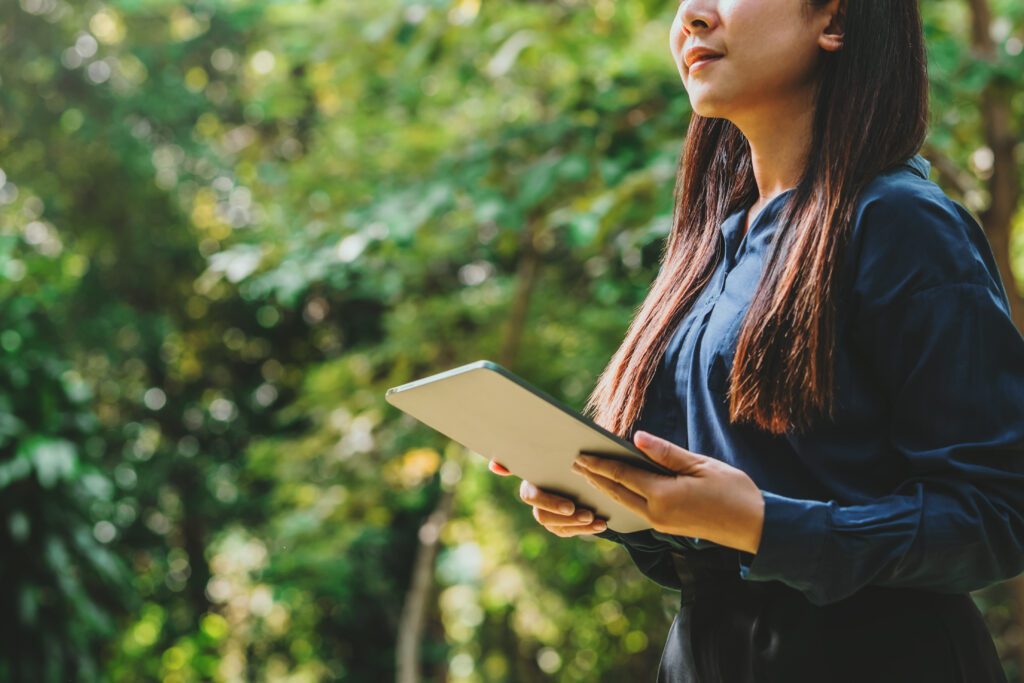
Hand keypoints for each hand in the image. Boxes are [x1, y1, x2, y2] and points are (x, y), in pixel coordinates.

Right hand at [488, 459, 607, 536]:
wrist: (578, 465)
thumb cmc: (562, 457)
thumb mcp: (551, 451)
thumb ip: (527, 456)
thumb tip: (494, 465)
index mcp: (531, 482)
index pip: (531, 496)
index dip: (550, 503)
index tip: (570, 506)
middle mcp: (536, 501)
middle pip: (543, 516)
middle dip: (566, 517)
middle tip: (587, 514)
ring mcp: (547, 514)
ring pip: (557, 526)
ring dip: (577, 525)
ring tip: (597, 520)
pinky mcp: (560, 524)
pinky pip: (570, 531)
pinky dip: (587, 529)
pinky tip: (602, 524)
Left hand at [570, 431, 764, 553]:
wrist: (755, 527)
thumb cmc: (733, 491)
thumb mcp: (701, 465)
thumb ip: (665, 453)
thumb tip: (636, 438)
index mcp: (663, 496)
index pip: (623, 475)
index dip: (600, 464)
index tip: (581, 455)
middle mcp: (656, 514)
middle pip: (617, 492)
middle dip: (595, 477)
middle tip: (575, 464)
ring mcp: (660, 524)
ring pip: (625, 503)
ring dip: (606, 489)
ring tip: (589, 475)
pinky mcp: (666, 528)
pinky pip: (636, 511)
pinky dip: (622, 498)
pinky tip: (616, 490)